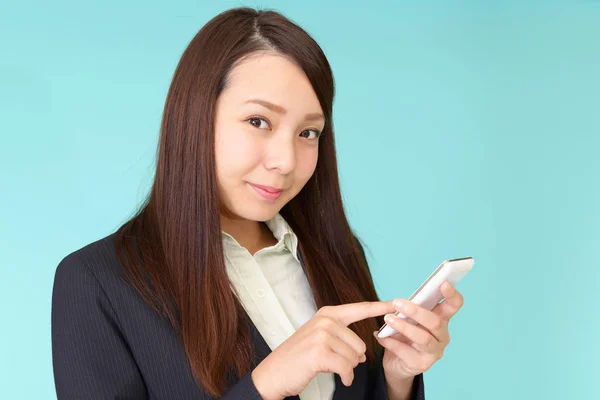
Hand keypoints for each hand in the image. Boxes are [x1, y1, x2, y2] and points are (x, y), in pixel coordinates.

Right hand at [251, 300, 396, 399]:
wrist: (274, 373)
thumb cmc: (298, 358)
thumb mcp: (319, 340)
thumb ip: (342, 339)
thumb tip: (363, 353)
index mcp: (327, 314)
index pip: (359, 309)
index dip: (379, 307)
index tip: (395, 303)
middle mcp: (325, 321)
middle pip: (360, 343)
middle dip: (353, 359)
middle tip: (336, 363)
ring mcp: (322, 335)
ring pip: (354, 357)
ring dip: (347, 369)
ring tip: (332, 369)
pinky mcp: (320, 352)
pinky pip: (347, 368)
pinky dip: (346, 377)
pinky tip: (341, 378)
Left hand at [373, 280, 464, 383]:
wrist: (396, 363)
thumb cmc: (404, 335)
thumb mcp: (407, 320)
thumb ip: (408, 310)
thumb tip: (398, 301)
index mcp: (441, 320)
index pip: (453, 306)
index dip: (451, 295)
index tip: (443, 283)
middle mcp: (442, 336)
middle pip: (435, 322)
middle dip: (416, 311)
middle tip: (397, 302)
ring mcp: (434, 352)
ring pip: (423, 338)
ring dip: (404, 327)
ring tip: (388, 319)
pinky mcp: (422, 365)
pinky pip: (406, 352)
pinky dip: (391, 342)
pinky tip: (379, 336)